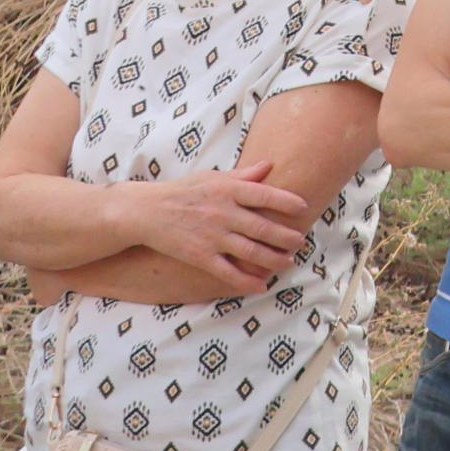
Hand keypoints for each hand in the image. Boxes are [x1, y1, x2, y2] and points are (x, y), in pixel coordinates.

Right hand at [130, 162, 313, 291]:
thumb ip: (242, 175)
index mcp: (228, 190)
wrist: (146, 212)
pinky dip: (246, 280)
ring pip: (251, 252)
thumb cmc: (183, 191)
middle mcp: (223, 213)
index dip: (287, 203)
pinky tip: (261, 285)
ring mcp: (212, 236)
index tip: (303, 208)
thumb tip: (269, 165)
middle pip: (263, 228)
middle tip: (301, 241)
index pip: (265, 196)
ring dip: (274, 259)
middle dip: (287, 237)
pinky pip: (227, 271)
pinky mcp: (199, 256)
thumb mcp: (212, 177)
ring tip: (289, 262)